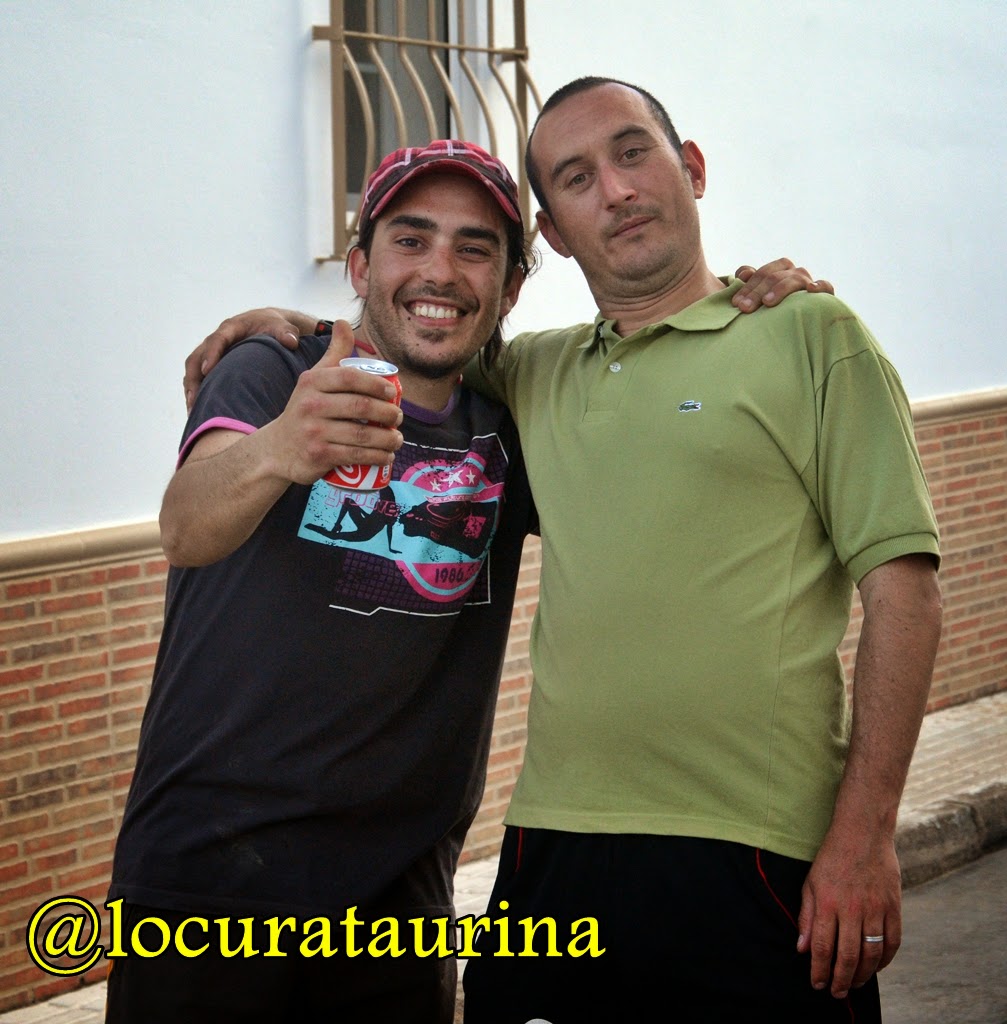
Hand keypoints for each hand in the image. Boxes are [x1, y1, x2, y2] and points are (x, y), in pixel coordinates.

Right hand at [184, 307, 314, 411]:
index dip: (210, 354)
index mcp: (231, 329)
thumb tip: (291, 342)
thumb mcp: (282, 327)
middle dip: (193, 379)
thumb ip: (286, 333)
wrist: (269, 326)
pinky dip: (197, 394)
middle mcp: (216, 340)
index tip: (207, 370)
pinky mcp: (213, 365)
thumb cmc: (274, 327)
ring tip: (193, 412)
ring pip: (193, 371)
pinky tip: (199, 413)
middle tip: (194, 400)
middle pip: (196, 359)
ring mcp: (212, 353)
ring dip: (191, 391)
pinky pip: (198, 379)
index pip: (216, 340)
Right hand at [262, 320, 402, 483]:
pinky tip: (387, 457)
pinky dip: (376, 457)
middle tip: (398, 418)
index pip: (350, 377)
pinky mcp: (318, 455)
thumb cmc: (305, 409)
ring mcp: (314, 431)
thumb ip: (333, 353)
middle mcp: (311, 405)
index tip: (393, 392)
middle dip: (388, 413)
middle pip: (360, 407)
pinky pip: (355, 456)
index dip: (376, 383)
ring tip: (398, 439)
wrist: (277, 449)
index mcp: (312, 381)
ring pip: (361, 435)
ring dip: (387, 439)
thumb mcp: (314, 379)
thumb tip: (344, 322)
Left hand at [732, 258, 833, 311]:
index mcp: (778, 271)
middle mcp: (793, 274)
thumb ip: (748, 284)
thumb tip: (745, 274)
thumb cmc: (770, 314)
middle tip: (744, 308)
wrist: (796, 327)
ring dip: (780, 289)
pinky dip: (820, 286)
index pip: (761, 273)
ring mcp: (808, 282)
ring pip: (795, 278)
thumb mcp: (756, 299)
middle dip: (757, 291)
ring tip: (767, 302)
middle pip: (774, 276)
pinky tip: (811, 290)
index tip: (735, 304)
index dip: (747, 287)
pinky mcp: (824, 295)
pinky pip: (826, 287)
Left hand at [796, 826, 901, 999]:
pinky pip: (893, 943)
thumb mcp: (811, 883)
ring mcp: (876, 909)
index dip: (820, 971)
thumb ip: (807, 917)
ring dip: (863, 975)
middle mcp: (852, 909)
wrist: (863, 833)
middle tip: (836, 992)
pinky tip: (876, 968)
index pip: (823, 947)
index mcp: (828, 902)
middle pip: (849, 956)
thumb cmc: (832, 858)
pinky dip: (885, 960)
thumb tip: (802, 949)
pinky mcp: (894, 907)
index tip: (817, 984)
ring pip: (872, 954)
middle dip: (841, 980)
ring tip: (854, 984)